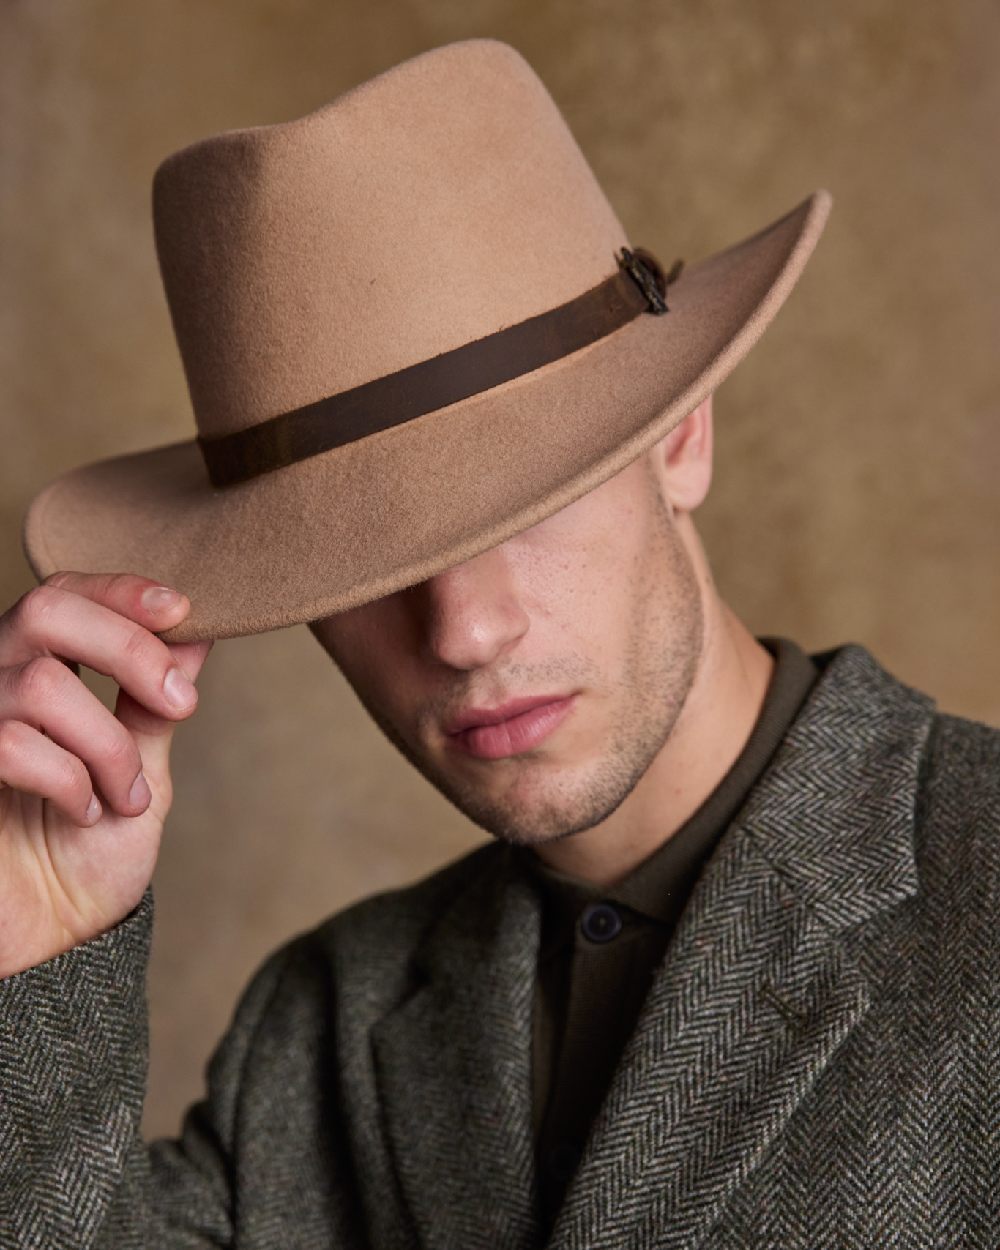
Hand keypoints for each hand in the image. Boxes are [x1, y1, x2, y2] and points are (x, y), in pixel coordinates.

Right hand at [0, 572, 212, 975]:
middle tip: (180, 704)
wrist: (53, 938)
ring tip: (124, 795)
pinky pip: (11, 745)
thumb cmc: (89, 852)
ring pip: (41, 685)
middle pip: (46, 611)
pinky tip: (83, 811)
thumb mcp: (141, 767)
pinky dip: (70, 781)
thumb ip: (155, 700)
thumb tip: (198, 631)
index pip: (65, 594)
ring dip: (106, 745)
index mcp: (37, 672)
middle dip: (128, 649)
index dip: (119, 590)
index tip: (182, 608)